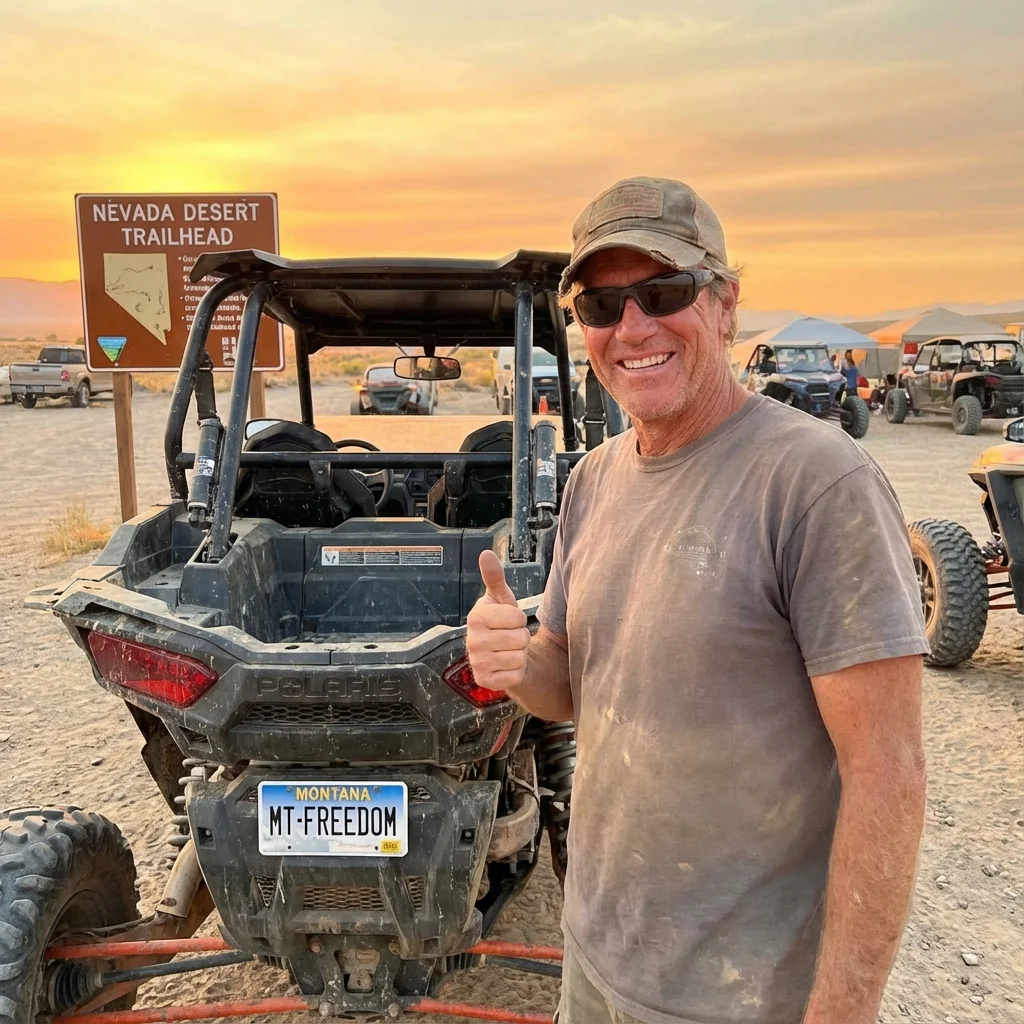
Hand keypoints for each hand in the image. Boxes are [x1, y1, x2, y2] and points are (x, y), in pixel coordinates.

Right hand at [466, 551, 529, 691]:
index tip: (510, 620)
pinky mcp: (485, 681)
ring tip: (510, 650)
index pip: (516, 617)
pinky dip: (517, 671)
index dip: (520, 619)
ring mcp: (477, 663)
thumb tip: (486, 553)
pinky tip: (508, 666)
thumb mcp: (502, 599)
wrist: (503, 654)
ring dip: (521, 654)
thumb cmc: (503, 624)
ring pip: (519, 657)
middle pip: (519, 638)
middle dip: (522, 637)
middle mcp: (472, 641)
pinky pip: (515, 675)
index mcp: (476, 617)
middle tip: (511, 637)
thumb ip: (495, 577)